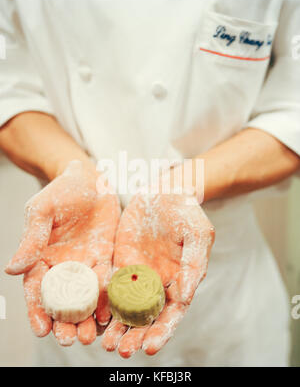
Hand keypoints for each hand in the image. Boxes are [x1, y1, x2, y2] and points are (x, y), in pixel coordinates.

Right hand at [5, 160, 120, 345]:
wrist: (90, 180)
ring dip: (88, 318)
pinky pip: (108, 281)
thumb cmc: (61, 192)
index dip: (37, 311)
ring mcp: (87, 263)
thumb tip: (11, 269)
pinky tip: (112, 313)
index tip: (42, 329)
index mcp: (42, 258)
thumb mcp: (41, 212)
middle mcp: (65, 266)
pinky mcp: (106, 257)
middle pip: (63, 301)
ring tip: (93, 335)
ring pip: (86, 297)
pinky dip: (109, 298)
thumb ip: (31, 240)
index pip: (37, 290)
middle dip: (65, 323)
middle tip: (71, 340)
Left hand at [102, 190, 214, 356]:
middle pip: (146, 317)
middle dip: (135, 336)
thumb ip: (194, 265)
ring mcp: (137, 273)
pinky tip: (95, 314)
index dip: (162, 332)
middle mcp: (157, 283)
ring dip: (116, 326)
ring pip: (125, 306)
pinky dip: (104, 302)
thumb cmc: (187, 213)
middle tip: (121, 350)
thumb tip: (185, 296)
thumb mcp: (198, 235)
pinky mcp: (119, 261)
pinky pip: (110, 285)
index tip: (149, 348)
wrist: (164, 191)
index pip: (171, 314)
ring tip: (105, 343)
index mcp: (179, 280)